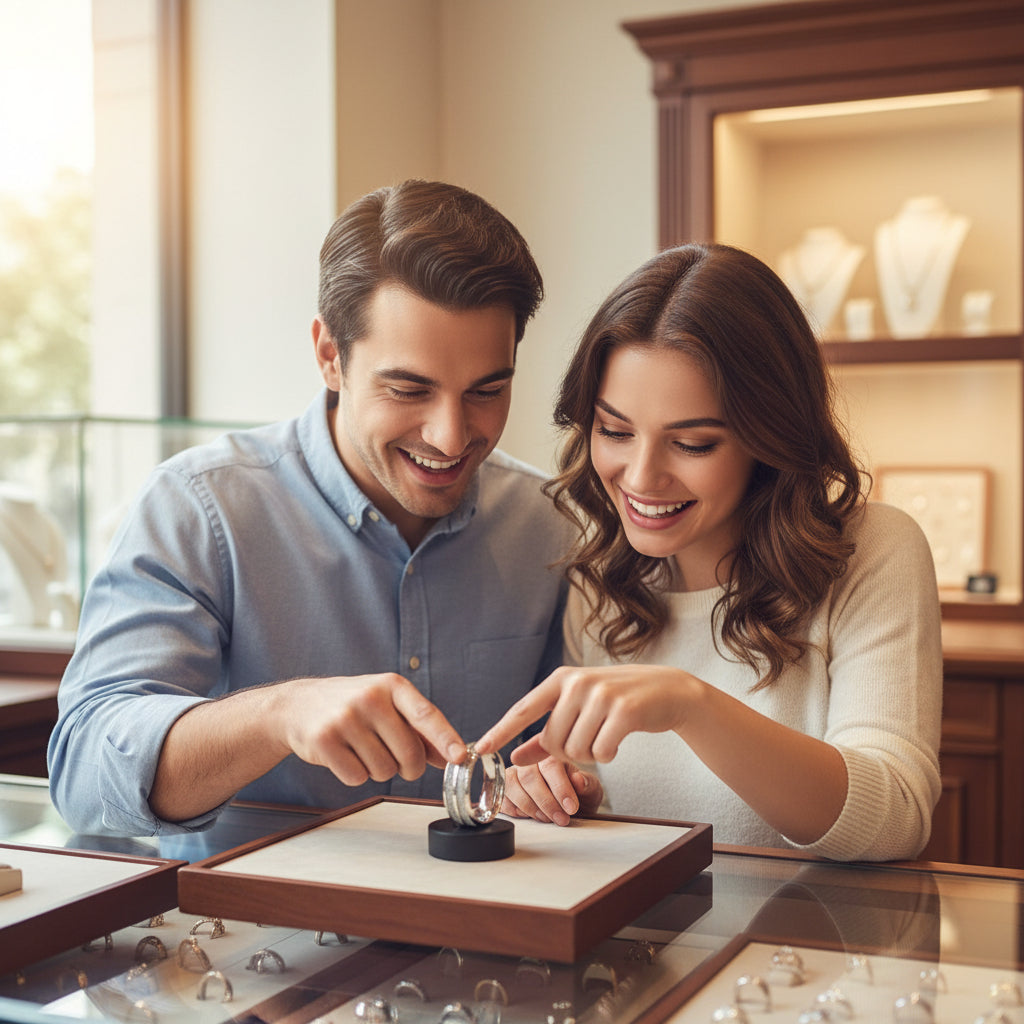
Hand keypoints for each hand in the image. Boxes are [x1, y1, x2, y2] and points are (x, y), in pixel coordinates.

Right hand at [278, 673, 466, 785]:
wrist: (298, 705)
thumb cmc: (351, 705)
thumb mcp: (387, 704)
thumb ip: (418, 729)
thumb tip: (450, 755)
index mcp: (391, 685)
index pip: (425, 714)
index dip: (445, 738)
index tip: (459, 756)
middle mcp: (370, 698)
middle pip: (408, 754)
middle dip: (408, 767)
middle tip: (396, 760)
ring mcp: (345, 718)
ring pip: (384, 770)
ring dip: (378, 770)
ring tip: (362, 749)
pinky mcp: (324, 740)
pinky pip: (357, 777)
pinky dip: (355, 775)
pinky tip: (344, 755)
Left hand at [476, 664, 696, 765]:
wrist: (667, 690)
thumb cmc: (618, 700)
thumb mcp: (580, 708)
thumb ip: (547, 733)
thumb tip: (516, 757)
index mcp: (562, 679)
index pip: (523, 709)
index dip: (500, 731)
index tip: (479, 749)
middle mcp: (577, 683)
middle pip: (553, 741)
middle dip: (568, 752)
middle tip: (589, 737)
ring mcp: (601, 695)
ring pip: (576, 750)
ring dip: (590, 753)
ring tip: (605, 734)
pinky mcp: (623, 711)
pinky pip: (601, 753)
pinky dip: (609, 753)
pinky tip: (619, 738)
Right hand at [502, 755, 602, 825]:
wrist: (569, 806)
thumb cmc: (579, 794)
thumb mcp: (591, 789)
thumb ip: (586, 783)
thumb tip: (579, 780)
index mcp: (552, 753)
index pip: (551, 765)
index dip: (560, 787)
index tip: (571, 807)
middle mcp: (530, 759)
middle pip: (529, 776)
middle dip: (546, 802)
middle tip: (561, 819)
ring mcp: (514, 773)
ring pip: (512, 785)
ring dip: (530, 806)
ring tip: (546, 818)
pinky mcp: (503, 788)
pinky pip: (502, 797)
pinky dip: (515, 810)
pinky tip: (531, 817)